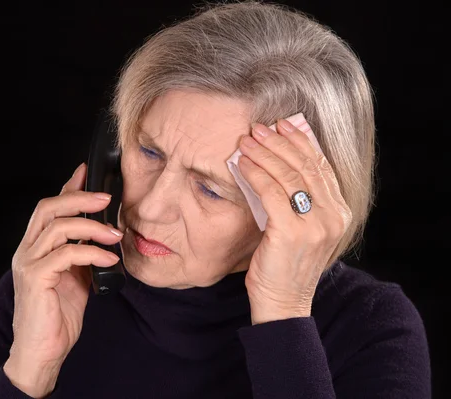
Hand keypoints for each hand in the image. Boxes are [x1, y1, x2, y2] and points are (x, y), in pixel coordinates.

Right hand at [3, 162, 123, 396]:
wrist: (42, 352)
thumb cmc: (57, 316)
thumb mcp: (75, 277)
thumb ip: (82, 254)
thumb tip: (103, 235)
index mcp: (36, 248)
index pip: (50, 208)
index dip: (68, 187)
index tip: (87, 170)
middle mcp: (27, 251)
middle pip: (49, 208)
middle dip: (80, 197)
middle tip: (107, 198)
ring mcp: (28, 263)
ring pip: (58, 227)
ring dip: (92, 226)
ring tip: (115, 234)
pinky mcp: (35, 278)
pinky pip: (66, 254)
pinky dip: (91, 252)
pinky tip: (109, 260)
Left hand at [237, 119, 351, 324]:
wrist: (283, 303)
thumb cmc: (285, 265)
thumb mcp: (300, 228)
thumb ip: (298, 200)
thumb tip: (276, 163)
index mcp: (339, 212)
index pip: (321, 166)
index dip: (300, 141)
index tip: (281, 125)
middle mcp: (334, 216)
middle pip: (306, 166)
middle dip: (280, 141)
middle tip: (258, 128)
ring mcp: (315, 225)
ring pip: (289, 175)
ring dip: (265, 153)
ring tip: (246, 141)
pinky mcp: (292, 232)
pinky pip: (271, 193)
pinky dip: (255, 174)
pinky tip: (242, 164)